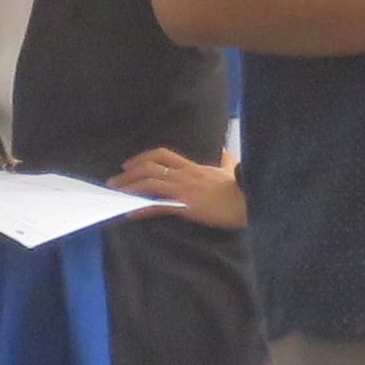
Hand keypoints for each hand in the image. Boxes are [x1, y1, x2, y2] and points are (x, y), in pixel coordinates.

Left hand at [114, 145, 247, 228]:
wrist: (250, 203)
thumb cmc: (241, 190)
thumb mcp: (231, 171)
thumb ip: (225, 161)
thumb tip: (225, 151)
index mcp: (193, 167)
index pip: (162, 154)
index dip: (142, 157)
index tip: (129, 164)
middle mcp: (185, 174)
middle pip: (150, 166)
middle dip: (128, 173)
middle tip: (114, 181)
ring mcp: (184, 189)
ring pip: (150, 182)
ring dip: (129, 188)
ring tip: (116, 195)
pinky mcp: (186, 205)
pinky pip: (158, 205)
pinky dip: (142, 209)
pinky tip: (130, 213)